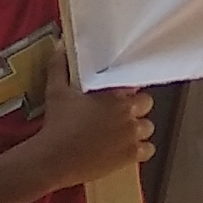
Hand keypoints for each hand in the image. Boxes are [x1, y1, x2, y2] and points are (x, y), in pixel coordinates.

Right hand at [20, 39, 153, 186]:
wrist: (54, 159)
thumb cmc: (57, 124)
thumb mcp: (56, 91)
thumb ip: (60, 65)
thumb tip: (61, 43)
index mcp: (116, 96)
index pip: (136, 86)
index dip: (127, 92)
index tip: (118, 96)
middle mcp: (129, 115)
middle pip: (146, 105)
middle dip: (135, 108)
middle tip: (118, 114)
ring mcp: (132, 137)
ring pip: (148, 128)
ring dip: (138, 128)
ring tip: (122, 132)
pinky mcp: (131, 157)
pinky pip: (148, 150)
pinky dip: (140, 150)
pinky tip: (127, 149)